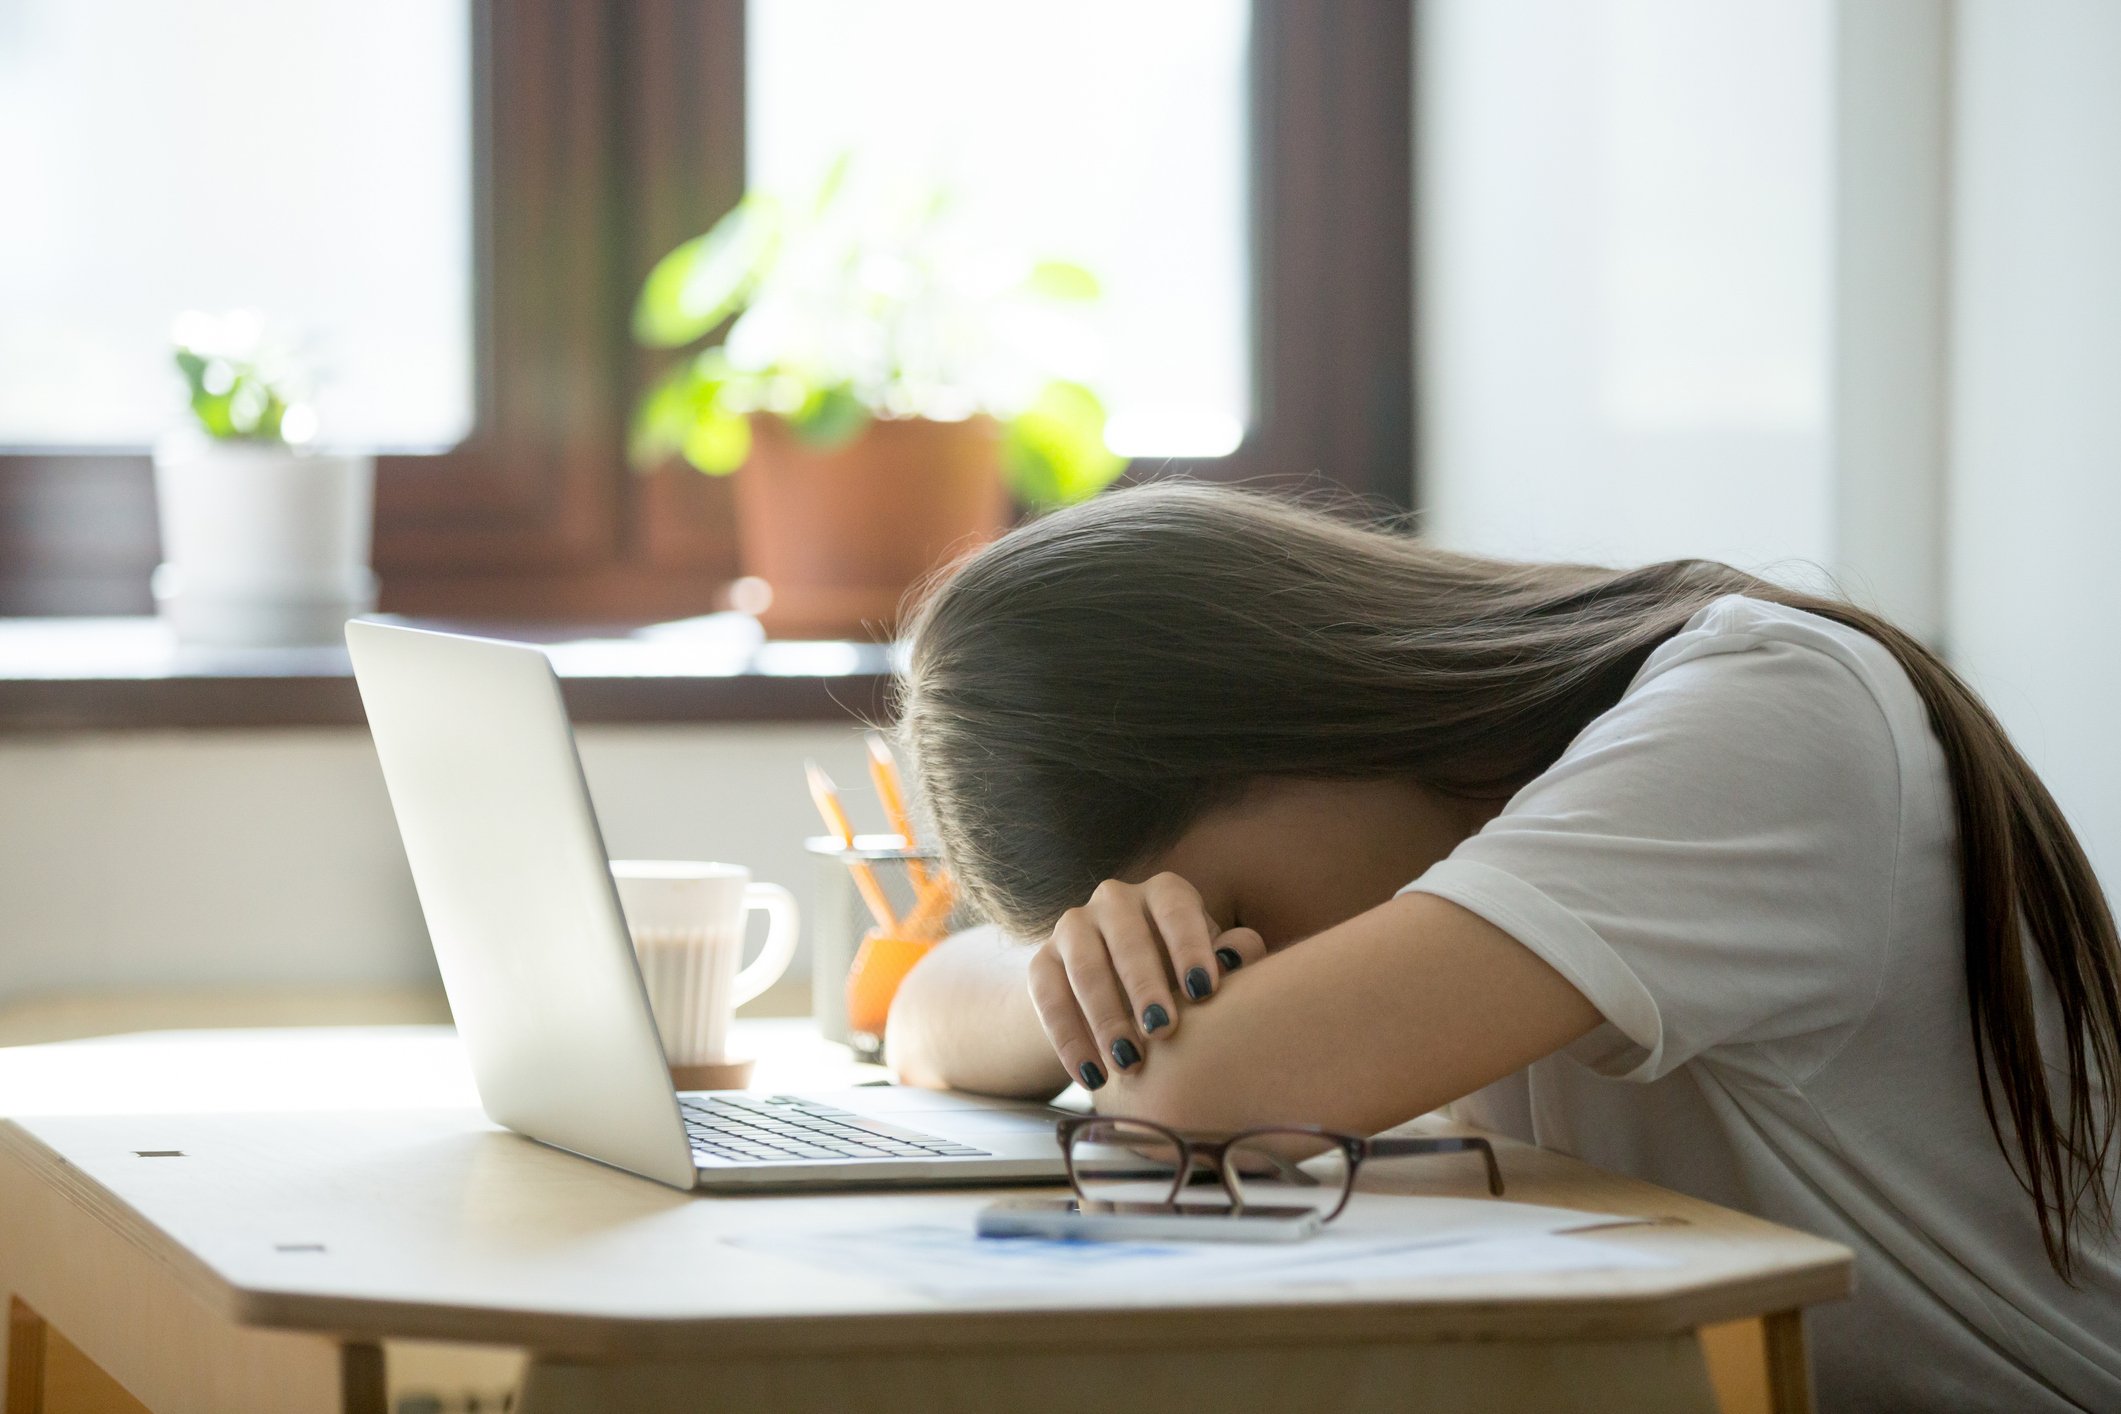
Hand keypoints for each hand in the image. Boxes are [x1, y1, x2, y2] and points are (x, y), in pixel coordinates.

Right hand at [1025, 873, 1265, 1090]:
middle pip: (1126, 937)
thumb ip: (1232, 956)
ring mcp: (1073, 928)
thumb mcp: (1208, 964)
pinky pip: (1047, 997)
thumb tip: (1237, 958)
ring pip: (1084, 966)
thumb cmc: (1180, 976)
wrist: (1114, 992)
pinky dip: (1068, 1039)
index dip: (1189, 946)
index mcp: (1163, 894)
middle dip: (1144, 986)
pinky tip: (1091, 1076)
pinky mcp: (1042, 962)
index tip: (1203, 991)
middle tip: (1163, 1030)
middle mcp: (1114, 900)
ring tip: (1128, 1063)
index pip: (1175, 908)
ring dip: (1105, 1016)